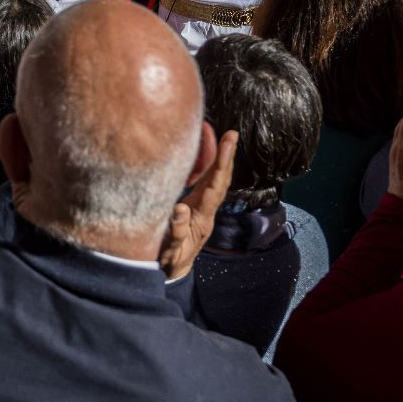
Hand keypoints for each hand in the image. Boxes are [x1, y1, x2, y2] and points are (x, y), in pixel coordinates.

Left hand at [160, 129, 235, 281]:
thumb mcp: (181, 206)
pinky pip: (178, 236)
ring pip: (203, 209)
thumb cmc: (176, 233)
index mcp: (202, 204)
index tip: (231, 133)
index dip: (224, 154)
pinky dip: (179, 223)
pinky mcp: (176, 248)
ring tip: (218, 166)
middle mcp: (202, 216)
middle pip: (217, 186)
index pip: (216, 176)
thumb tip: (188, 154)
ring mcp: (191, 232)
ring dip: (210, 188)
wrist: (171, 269)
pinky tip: (180, 209)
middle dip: (224, 162)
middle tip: (231, 137)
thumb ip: (187, 184)